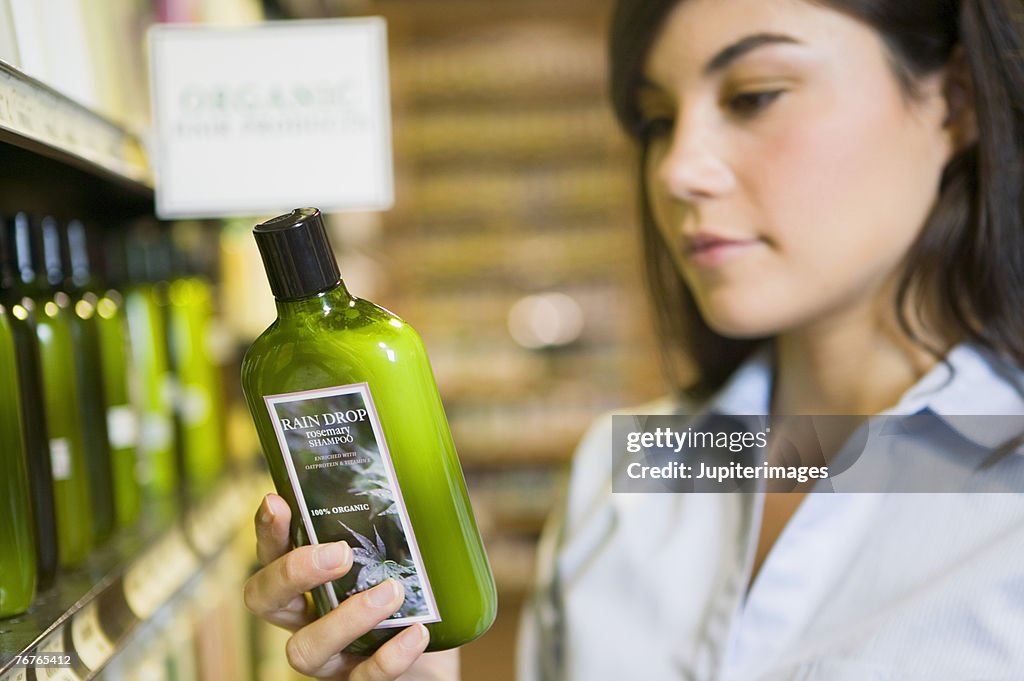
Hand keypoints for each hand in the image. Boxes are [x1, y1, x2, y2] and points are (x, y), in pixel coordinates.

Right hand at [244, 493, 460, 679]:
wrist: (443, 656)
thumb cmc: (420, 595)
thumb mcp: (410, 555)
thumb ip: (404, 523)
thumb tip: (423, 471)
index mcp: (310, 583)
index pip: (270, 554)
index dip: (268, 531)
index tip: (277, 500)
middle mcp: (308, 620)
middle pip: (264, 600)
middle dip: (293, 572)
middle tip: (338, 553)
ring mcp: (332, 659)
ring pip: (304, 650)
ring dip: (346, 618)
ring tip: (392, 591)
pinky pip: (363, 679)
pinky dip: (389, 657)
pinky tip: (416, 633)